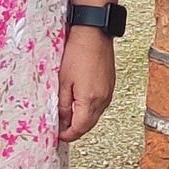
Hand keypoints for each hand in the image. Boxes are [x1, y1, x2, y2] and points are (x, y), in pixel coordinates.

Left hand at [57, 27, 114, 142]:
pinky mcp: (110, 85)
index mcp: (90, 101)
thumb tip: (61, 121)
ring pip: (95, 116)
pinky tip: (80, 103)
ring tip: (68, 116)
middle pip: (88, 125)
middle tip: (62, 128)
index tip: (58, 135)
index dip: (68, 135)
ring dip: (83, 119)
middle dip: (75, 129)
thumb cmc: (77, 52)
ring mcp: (108, 93)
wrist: (94, 33)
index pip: (79, 129)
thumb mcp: (63, 81)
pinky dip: (90, 109)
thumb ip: (62, 105)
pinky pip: (100, 105)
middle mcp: (103, 100)